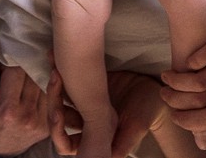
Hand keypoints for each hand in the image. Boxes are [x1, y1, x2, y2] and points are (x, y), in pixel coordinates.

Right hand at [0, 64, 47, 155]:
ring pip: (44, 85)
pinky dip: (43, 90)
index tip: (0, 67)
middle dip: (22, 68)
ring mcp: (40, 123)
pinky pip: (50, 99)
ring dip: (34, 78)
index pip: (16, 71)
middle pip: (33, 76)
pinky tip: (31, 89)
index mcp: (6, 109)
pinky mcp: (46, 127)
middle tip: (11, 71)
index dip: (8, 63)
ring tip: (21, 80)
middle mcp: (27, 116)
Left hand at [48, 68, 172, 157]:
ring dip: (54, 87)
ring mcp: (83, 105)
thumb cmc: (147, 111)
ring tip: (55, 69)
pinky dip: (60, 72)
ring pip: (59, 100)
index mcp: (93, 138)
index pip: (64, 143)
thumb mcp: (136, 126)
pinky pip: (66, 83)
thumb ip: (122, 144)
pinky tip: (54, 58)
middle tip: (55, 81)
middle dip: (53, 102)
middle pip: (57, 119)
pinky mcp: (84, 88)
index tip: (57, 114)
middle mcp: (85, 124)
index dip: (57, 132)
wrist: (151, 86)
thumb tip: (107, 157)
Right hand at [159, 13, 205, 141]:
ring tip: (166, 78)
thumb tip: (205, 145)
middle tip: (164, 94)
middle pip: (203, 100)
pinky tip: (185, 62)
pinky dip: (193, 60)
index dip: (190, 120)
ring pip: (202, 80)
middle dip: (177, 100)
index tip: (174, 116)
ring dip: (178, 82)